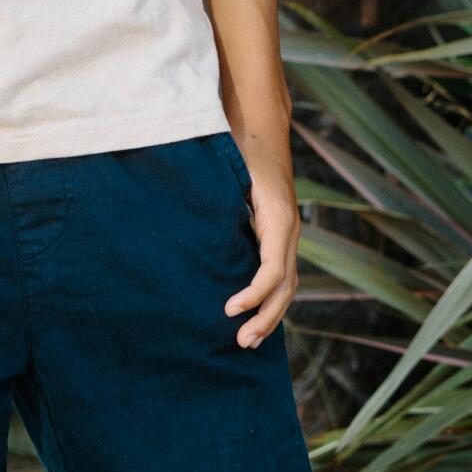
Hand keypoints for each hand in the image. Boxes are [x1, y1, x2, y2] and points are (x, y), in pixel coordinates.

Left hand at [224, 141, 298, 346]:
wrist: (262, 130)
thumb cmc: (241, 148)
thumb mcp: (230, 169)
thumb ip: (216, 195)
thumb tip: (183, 220)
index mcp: (278, 216)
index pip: (274, 268)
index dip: (254, 293)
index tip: (229, 309)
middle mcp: (288, 229)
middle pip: (286, 284)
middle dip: (266, 316)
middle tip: (241, 342)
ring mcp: (286, 234)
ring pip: (287, 284)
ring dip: (270, 315)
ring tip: (248, 341)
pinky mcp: (278, 237)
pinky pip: (280, 275)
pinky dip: (268, 299)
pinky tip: (252, 317)